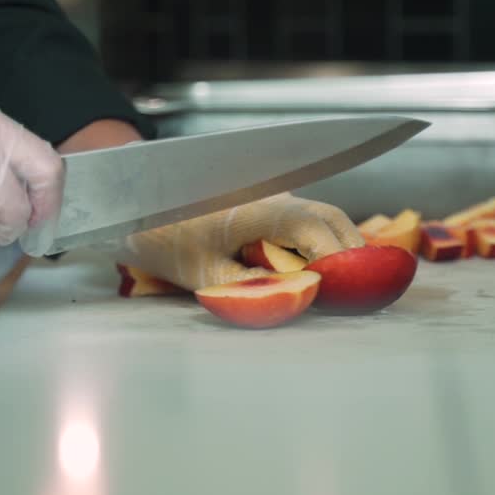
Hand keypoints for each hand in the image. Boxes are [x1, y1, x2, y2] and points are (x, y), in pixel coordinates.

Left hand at [105, 193, 363, 290]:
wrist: (130, 201)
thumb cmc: (163, 237)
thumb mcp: (206, 276)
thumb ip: (257, 289)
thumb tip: (304, 299)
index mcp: (259, 206)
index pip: (317, 230)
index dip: (339, 262)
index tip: (349, 292)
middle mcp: (272, 194)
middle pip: (330, 217)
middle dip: (351, 252)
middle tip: (363, 289)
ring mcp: (270, 195)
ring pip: (320, 215)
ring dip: (337, 245)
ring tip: (347, 283)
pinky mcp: (264, 203)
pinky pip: (304, 219)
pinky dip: (320, 241)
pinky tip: (319, 268)